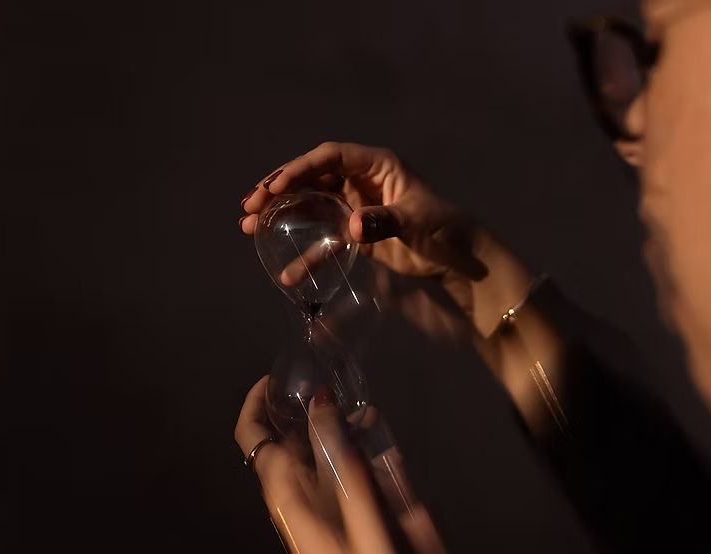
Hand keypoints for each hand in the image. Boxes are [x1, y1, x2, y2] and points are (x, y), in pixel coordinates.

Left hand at [234, 376, 396, 553]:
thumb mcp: (355, 503)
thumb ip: (338, 452)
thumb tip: (319, 402)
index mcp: (284, 491)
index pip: (251, 435)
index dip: (257, 400)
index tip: (279, 375)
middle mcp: (292, 495)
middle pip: (284, 438)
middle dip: (308, 408)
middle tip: (334, 385)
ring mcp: (314, 506)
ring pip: (315, 451)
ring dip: (337, 426)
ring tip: (367, 413)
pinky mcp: (334, 515)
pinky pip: (337, 470)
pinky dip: (353, 448)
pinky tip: (378, 442)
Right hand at [239, 142, 486, 282]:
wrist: (462, 260)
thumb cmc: (447, 229)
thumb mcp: (417, 222)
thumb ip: (385, 221)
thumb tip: (353, 226)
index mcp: (377, 165)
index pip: (330, 157)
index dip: (300, 168)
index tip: (276, 186)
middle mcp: (361, 180)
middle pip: (312, 177)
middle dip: (279, 188)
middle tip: (249, 205)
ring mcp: (356, 206)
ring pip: (310, 204)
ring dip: (281, 214)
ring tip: (248, 226)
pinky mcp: (356, 233)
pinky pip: (323, 238)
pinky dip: (305, 253)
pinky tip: (286, 272)